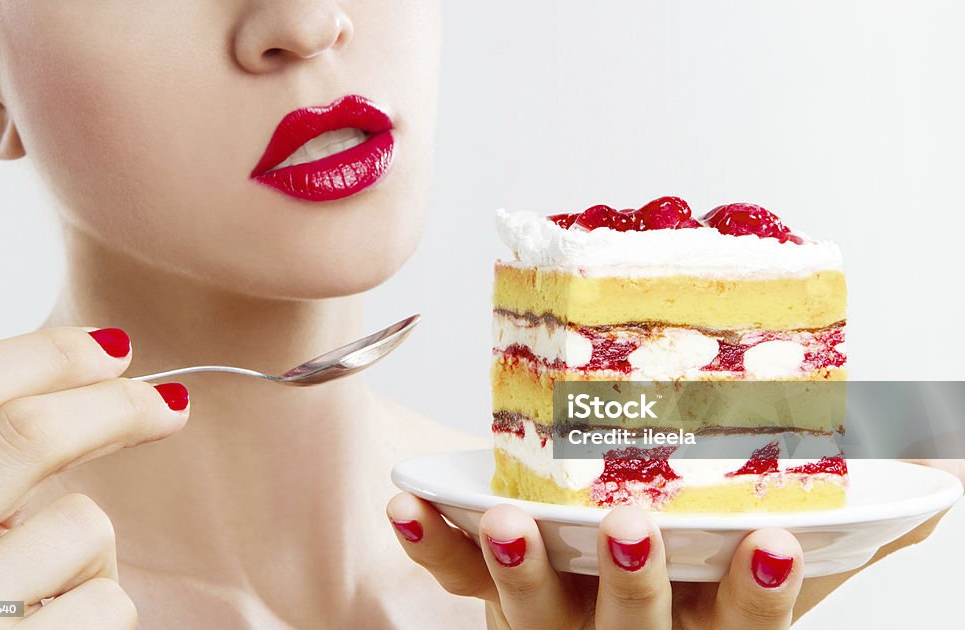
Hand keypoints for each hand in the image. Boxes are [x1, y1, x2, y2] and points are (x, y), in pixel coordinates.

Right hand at [0, 328, 188, 627]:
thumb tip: (92, 370)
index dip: (50, 354)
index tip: (116, 349)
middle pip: (30, 436)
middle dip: (116, 406)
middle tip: (168, 406)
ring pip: (80, 525)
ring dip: (92, 549)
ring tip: (50, 587)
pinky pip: (104, 603)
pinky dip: (99, 607)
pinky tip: (58, 627)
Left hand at [388, 493, 802, 628]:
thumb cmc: (693, 608)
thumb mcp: (762, 587)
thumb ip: (835, 546)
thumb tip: (938, 494)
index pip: (745, 627)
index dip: (758, 595)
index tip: (770, 538)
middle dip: (635, 586)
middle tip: (631, 526)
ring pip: (536, 617)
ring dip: (519, 573)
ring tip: (507, 524)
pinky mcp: (494, 605)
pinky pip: (456, 584)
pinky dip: (432, 544)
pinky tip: (409, 504)